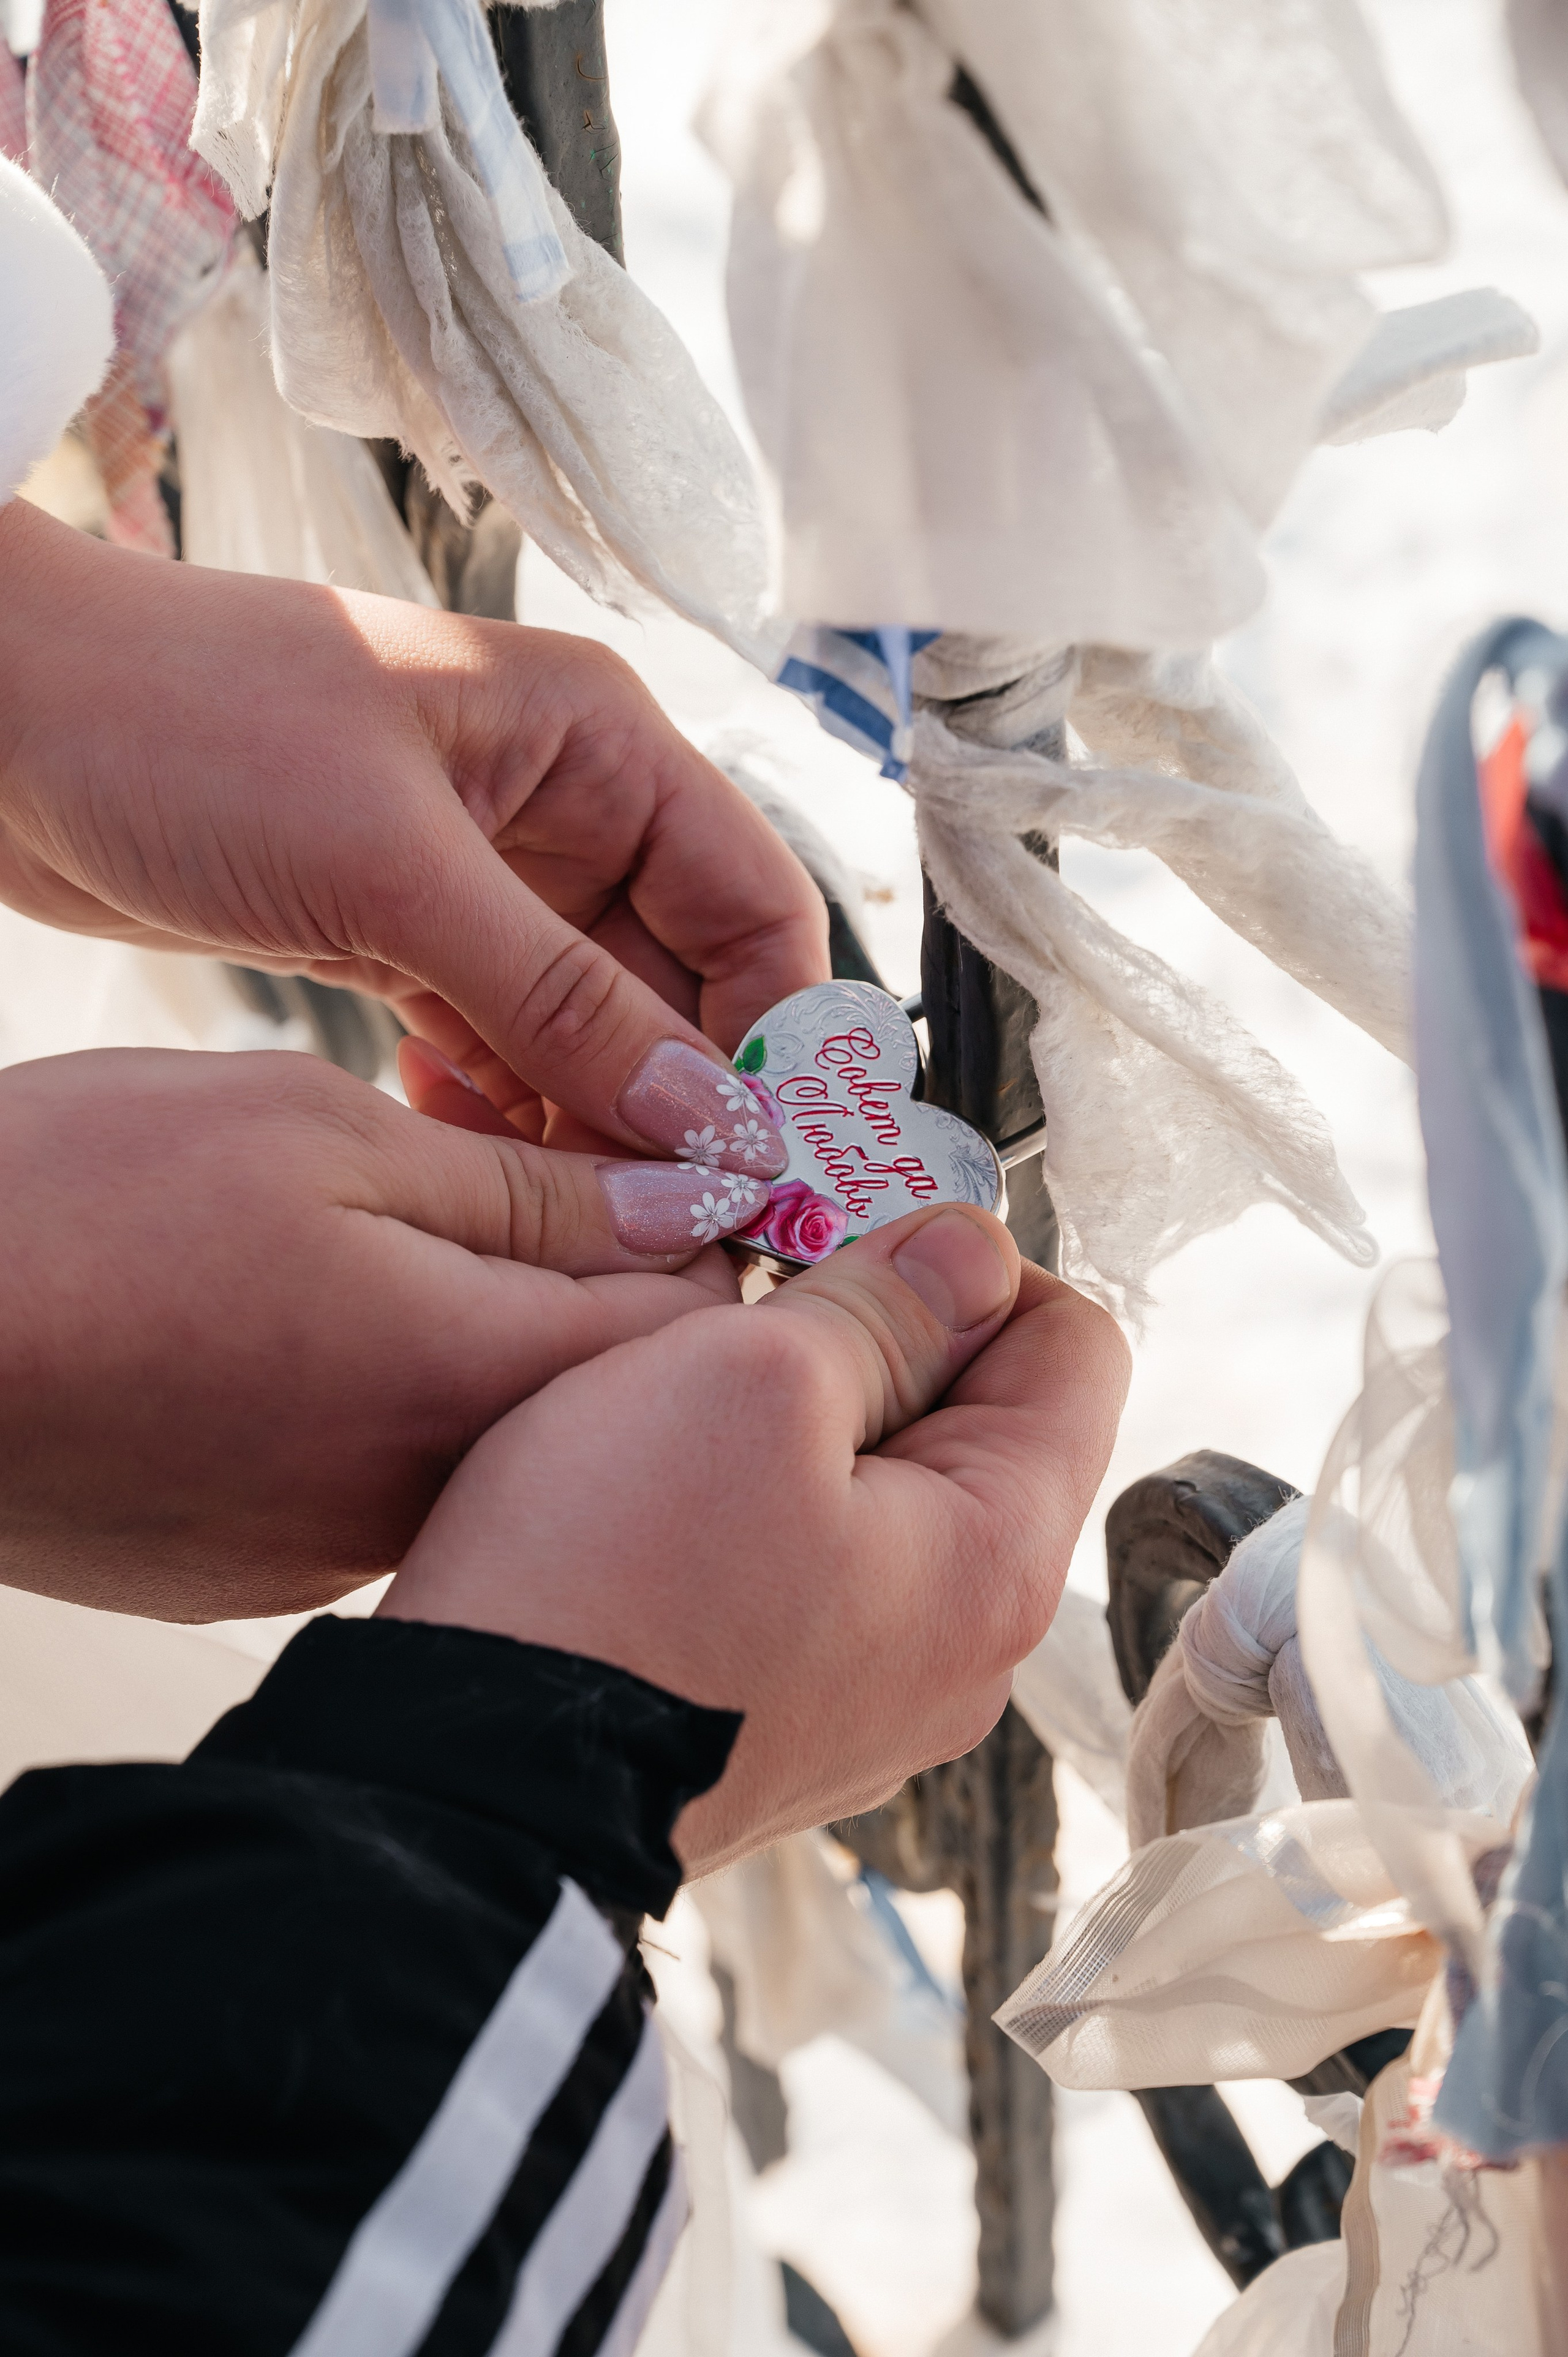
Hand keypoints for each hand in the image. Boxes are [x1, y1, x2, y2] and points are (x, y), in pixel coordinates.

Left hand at [0, 498, 825, 1159]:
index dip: (776, 1036)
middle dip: (678, 1104)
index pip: (752, 902)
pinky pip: (497, 1045)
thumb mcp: (394, 868)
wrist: (3, 717)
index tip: (772, 1161)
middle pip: (678, 983)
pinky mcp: (404, 936)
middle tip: (674, 1227)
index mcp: (595, 742)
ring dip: (586, 1124)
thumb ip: (559, 999)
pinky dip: (497, 1108)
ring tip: (572, 1219)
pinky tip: (468, 1157)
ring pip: (588, 1031)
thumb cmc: (186, 721)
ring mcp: (481, 880)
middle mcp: (557, 808)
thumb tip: (702, 1117)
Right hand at [0, 1047, 750, 1619]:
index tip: (674, 1146)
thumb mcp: (319, 1135)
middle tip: (530, 1149)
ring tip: (397, 1215)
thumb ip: (523, 1185)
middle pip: (596, 1386)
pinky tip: (299, 1311)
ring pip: (485, 1423)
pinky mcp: (252, 1562)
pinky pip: (380, 1468)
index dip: (709, 1223)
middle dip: (598, 1268)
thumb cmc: (76, 1216)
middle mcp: (427, 1496)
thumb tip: (685, 1203)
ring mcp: (332, 1546)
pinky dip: (383, 1385)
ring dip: (482, 1323)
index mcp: (468, 1381)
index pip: (697, 1331)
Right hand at [383, 1205, 1129, 1871]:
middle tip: (748, 1311)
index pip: (1074, 1347)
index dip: (969, 1262)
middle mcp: (964, 1652)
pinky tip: (663, 1494)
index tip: (851, 1239)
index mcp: (997, 1565)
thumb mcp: (752, 1377)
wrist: (465, 1791)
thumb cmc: (605, 1588)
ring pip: (884, 1494)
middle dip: (876, 1338)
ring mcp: (874, 1700)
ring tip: (688, 1403)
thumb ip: (886, 1302)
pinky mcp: (785, 1720)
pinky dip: (755, 1506)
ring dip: (801, 1420)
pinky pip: (812, 1570)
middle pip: (980, 1423)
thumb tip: (972, 1252)